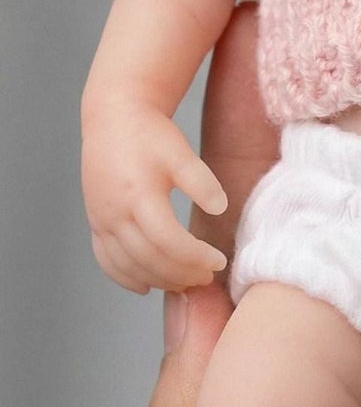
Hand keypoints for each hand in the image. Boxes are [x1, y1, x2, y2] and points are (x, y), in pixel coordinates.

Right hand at [82, 100, 227, 294]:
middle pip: (148, 260)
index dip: (194, 257)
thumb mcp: (181, 152)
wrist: (113, 120)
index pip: (168, 242)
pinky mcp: (96, 224)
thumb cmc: (150, 135)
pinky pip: (107, 262)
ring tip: (185, 283)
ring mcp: (101, 222)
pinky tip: (146, 286)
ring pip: (127, 266)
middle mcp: (115, 215)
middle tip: (207, 278)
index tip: (219, 261)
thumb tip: (220, 208)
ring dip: (156, 280)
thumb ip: (201, 181)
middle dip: (180, 274)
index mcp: (138, 197)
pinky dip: (126, 279)